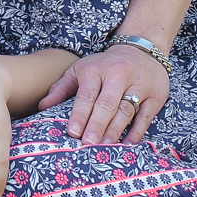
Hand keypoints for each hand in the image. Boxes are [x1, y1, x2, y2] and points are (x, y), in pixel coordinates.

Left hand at [39, 43, 168, 144]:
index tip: (73, 132)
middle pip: (107, 104)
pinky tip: (127, 145)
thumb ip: (61, 88)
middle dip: (97, 125)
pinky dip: (136, 132)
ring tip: (105, 148)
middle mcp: (118, 76)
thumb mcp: (80, 70)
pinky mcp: (154, 96)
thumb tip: (41, 106)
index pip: (87, 95)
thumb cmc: (104, 66)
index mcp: (96, 70)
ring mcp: (139, 86)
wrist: (140, 49)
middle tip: (88, 144)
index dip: (80, 114)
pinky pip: (145, 116)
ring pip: (126, 111)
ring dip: (115, 131)